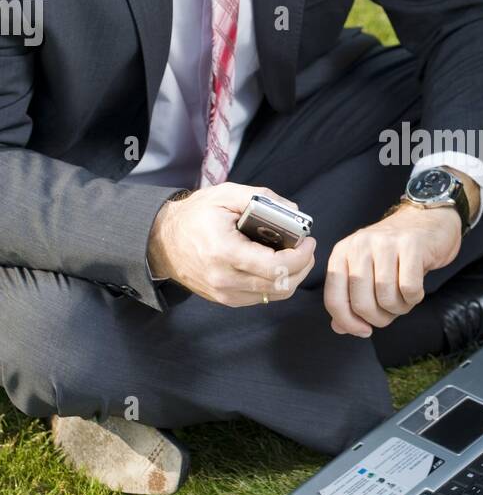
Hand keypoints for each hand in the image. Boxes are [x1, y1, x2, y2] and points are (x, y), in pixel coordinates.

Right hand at [146, 182, 316, 306]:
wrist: (162, 241)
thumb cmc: (194, 216)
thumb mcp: (225, 195)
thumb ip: (261, 198)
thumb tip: (293, 210)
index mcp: (225, 252)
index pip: (276, 267)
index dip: (300, 256)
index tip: (308, 240)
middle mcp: (225, 279)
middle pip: (281, 285)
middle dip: (302, 266)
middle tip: (306, 247)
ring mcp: (225, 294)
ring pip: (275, 295)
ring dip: (292, 276)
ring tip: (294, 254)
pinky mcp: (226, 299)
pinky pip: (261, 297)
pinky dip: (276, 282)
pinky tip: (275, 264)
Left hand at [324, 202, 461, 336]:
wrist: (429, 219)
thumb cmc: (396, 251)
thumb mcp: (367, 271)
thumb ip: (350, 299)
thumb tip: (340, 327)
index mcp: (343, 252)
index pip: (334, 298)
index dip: (348, 322)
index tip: (363, 331)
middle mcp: (360, 245)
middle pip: (361, 302)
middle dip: (378, 318)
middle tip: (389, 314)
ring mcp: (385, 243)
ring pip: (386, 297)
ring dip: (398, 308)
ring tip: (404, 300)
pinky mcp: (411, 245)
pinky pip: (409, 288)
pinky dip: (414, 298)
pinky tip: (416, 290)